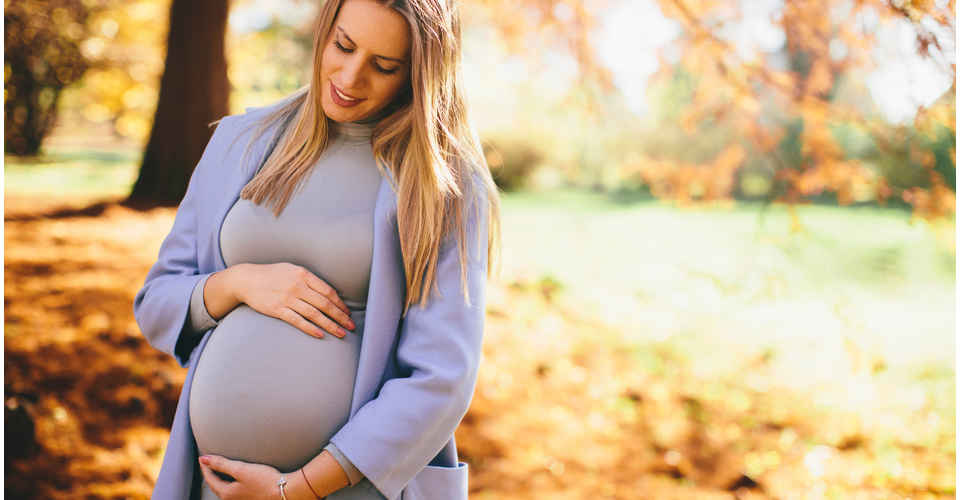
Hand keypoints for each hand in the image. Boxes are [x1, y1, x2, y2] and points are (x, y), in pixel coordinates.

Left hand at [199, 455, 282, 499]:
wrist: (283, 491)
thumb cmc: (264, 480)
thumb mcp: (241, 469)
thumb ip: (221, 464)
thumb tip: (204, 459)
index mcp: (226, 492)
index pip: (210, 479)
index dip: (205, 467)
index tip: (202, 457)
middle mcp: (231, 499)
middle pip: (215, 485)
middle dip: (210, 473)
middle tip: (208, 463)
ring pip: (223, 489)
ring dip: (219, 479)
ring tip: (218, 469)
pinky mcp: (248, 498)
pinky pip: (232, 491)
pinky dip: (228, 483)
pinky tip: (234, 478)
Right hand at [205, 263, 354, 338]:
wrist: (246, 280)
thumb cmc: (272, 275)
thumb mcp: (292, 270)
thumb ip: (309, 280)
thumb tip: (328, 293)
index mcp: (303, 274)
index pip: (328, 291)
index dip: (340, 304)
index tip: (347, 313)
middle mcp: (297, 285)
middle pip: (325, 303)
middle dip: (340, 316)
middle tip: (351, 326)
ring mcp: (286, 298)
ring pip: (314, 314)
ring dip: (330, 325)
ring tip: (341, 333)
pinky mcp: (277, 309)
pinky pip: (297, 321)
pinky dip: (310, 328)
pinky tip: (320, 335)